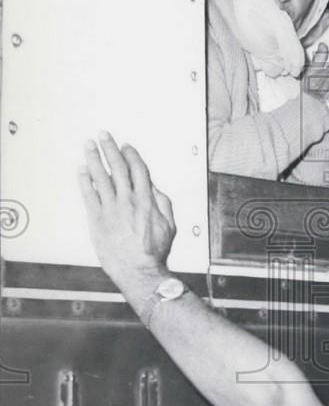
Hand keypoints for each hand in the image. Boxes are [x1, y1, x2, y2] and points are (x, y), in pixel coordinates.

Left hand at [78, 132, 175, 287]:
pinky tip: (81, 171)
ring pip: (100, 177)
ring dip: (94, 158)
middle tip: (103, 136)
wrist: (139, 270)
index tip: (126, 146)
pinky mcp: (97, 220)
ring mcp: (110, 209)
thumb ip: (162, 203)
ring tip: (89, 146)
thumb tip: (153, 188)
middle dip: (110, 149)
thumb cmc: (154, 251)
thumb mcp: (169, 224)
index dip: (131, 155)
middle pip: (117, 167)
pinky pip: (88, 195)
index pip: (137, 170)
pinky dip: (84, 181)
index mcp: (146, 200)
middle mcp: (127, 200)